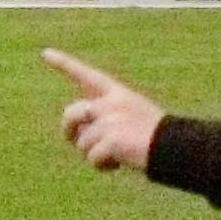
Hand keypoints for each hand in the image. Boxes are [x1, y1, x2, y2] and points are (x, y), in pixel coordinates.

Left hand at [44, 49, 164, 172]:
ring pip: (82, 142)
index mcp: (117, 93)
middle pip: (71, 113)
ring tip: (116, 156)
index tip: (45, 53)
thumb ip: (103, 120)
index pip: (87, 76)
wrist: (174, 147)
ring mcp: (110, 120)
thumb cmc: (155, 137)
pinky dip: (101, 166)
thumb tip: (76, 136)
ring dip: (93, 154)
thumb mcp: (130, 118)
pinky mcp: (110, 139)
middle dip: (68, 130)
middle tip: (75, 142)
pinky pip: (92, 157)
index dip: (65, 64)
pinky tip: (118, 164)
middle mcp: (110, 103)